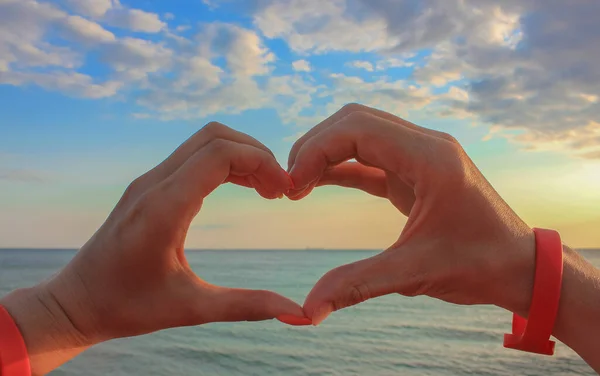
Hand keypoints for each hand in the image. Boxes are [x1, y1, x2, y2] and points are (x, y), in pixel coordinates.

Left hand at [3, 123, 308, 372]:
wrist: (75, 302)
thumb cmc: (126, 307)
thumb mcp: (190, 309)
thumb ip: (244, 305)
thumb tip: (293, 311)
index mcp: (164, 208)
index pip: (219, 154)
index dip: (261, 163)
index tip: (284, 192)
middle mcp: (154, 184)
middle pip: (214, 136)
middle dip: (256, 153)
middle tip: (279, 188)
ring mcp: (149, 182)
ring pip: (203, 142)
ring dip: (241, 155)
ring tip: (266, 188)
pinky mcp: (148, 187)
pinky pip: (192, 157)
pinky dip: (224, 163)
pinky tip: (241, 186)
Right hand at [286, 103, 535, 324]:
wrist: (519, 266)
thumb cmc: (480, 264)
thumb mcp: (416, 272)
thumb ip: (359, 284)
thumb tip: (307, 310)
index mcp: (430, 158)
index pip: (358, 128)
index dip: (316, 149)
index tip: (292, 185)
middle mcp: (426, 145)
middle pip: (355, 120)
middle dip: (315, 146)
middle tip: (289, 184)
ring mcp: (421, 155)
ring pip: (360, 133)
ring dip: (325, 153)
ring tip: (297, 185)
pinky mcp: (415, 172)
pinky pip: (370, 158)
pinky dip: (340, 167)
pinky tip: (315, 184)